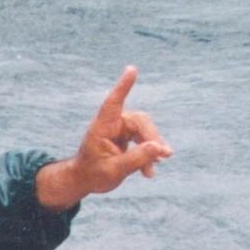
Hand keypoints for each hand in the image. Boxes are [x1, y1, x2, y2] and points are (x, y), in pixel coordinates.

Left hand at [36, 66, 173, 209]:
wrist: (86, 180)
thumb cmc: (92, 174)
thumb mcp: (112, 171)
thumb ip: (135, 159)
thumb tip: (158, 147)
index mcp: (102, 126)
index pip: (113, 102)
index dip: (123, 86)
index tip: (131, 69)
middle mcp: (113, 123)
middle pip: (140, 122)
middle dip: (152, 138)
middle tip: (163, 155)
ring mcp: (122, 129)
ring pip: (146, 131)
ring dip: (153, 149)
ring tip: (152, 171)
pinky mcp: (129, 137)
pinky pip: (146, 141)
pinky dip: (150, 154)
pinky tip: (152, 169)